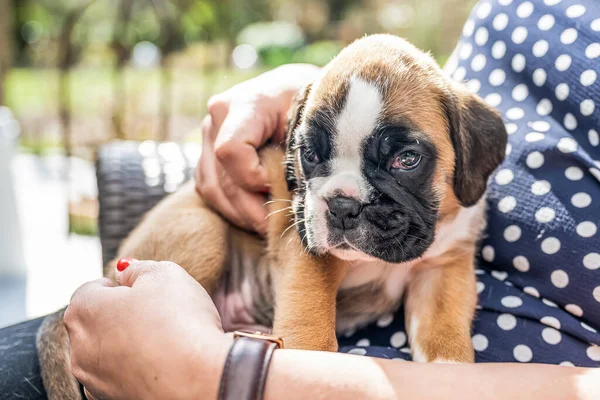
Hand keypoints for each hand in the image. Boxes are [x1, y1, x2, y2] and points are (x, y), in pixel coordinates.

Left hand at [64, 260, 231, 399]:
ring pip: (108, 352)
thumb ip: (138, 268)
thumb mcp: (165, 274)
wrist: (201, 379)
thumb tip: (124, 270)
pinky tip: (164, 362)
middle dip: (121, 315)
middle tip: (158, 312)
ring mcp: (94, 380)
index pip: (91, 289)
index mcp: (84, 310)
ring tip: (165, 339)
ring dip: (128, 343)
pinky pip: (122, 376)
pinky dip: (137, 368)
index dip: (120, 285)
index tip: (144, 290)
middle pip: (96, 322)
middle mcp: (79, 348)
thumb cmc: (180, 322)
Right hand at [196, 64, 319, 234]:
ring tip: (271, 224)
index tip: (284, 184)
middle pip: (223, 179)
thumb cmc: (311, 104)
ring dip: (242, 214)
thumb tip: (297, 201)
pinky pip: (211, 190)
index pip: (230, 150)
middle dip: (253, 210)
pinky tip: (258, 214)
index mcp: (245, 103)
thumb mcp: (314, 124)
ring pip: (213, 190)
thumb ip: (302, 156)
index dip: (254, 177)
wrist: (297, 89)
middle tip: (282, 226)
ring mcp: (209, 135)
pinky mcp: (208, 152)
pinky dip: (233, 208)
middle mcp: (218, 118)